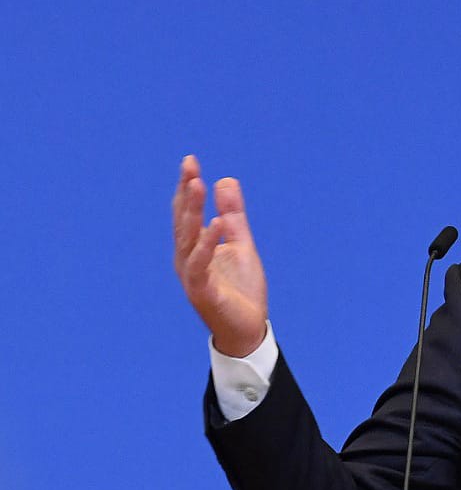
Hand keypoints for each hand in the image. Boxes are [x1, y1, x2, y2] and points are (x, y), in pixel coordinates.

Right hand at [172, 154, 268, 356]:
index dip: (187, 187)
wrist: (247, 328)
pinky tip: (216, 223)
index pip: (187, 212)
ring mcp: (192, 275)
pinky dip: (207, 243)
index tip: (190, 160)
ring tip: (198, 184)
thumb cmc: (240, 288)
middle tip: (189, 165)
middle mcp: (187, 259)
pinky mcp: (203, 290)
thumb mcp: (240, 244)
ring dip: (191, 211)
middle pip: (183, 220)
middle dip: (186, 192)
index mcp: (193, 247)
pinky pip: (201, 263)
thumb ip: (233, 215)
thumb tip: (225, 179)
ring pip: (187, 238)